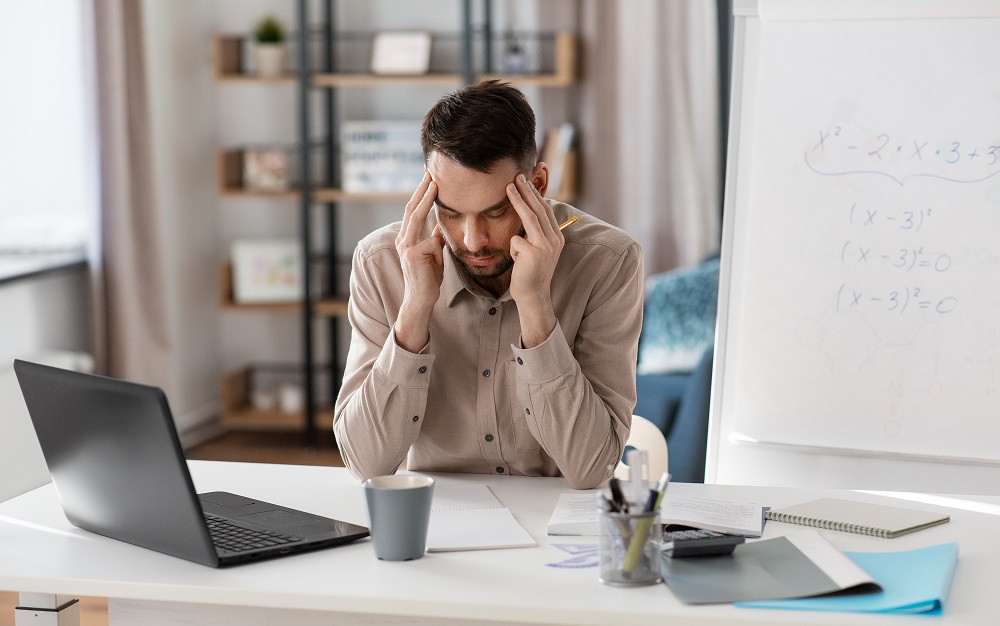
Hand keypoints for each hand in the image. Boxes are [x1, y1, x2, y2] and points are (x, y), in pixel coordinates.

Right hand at [393, 172, 444, 351]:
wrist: (421, 299)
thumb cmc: (428, 277)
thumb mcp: (433, 253)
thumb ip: (434, 238)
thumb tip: (440, 226)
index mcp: (406, 237)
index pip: (413, 210)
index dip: (421, 194)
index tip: (431, 179)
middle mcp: (402, 239)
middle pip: (411, 208)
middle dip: (422, 190)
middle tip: (431, 173)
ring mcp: (405, 246)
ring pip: (416, 218)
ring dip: (425, 199)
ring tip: (434, 185)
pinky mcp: (412, 255)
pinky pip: (430, 241)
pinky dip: (438, 244)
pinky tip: (440, 252)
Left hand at [507, 173, 562, 346]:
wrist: (532, 296)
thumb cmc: (530, 272)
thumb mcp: (537, 250)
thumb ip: (535, 233)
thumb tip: (525, 212)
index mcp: (557, 238)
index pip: (546, 210)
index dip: (535, 194)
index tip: (526, 181)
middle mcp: (554, 240)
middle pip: (539, 209)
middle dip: (527, 191)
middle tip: (517, 176)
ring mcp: (545, 247)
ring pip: (529, 217)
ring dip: (518, 200)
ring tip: (508, 186)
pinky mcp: (533, 254)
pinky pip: (516, 240)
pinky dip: (512, 249)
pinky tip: (517, 261)